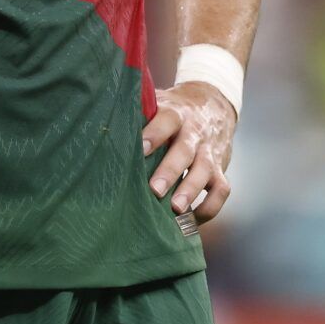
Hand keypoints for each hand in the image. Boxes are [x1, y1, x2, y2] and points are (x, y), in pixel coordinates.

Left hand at [143, 81, 236, 222]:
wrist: (213, 105)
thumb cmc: (173, 111)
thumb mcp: (159, 103)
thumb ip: (139, 112)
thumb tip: (103, 121)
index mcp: (176, 113)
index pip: (168, 120)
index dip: (155, 134)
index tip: (140, 150)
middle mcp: (195, 132)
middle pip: (185, 150)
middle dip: (170, 171)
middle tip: (154, 190)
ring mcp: (210, 151)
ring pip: (205, 171)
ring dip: (191, 191)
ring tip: (176, 210)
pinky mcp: (220, 168)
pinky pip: (221, 190)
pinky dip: (209, 207)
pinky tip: (192, 220)